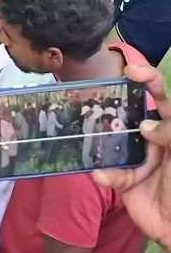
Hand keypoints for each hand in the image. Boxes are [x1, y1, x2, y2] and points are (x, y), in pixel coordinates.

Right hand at [93, 64, 170, 249]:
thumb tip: (145, 125)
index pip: (162, 100)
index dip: (149, 81)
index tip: (130, 71)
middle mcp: (153, 141)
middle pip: (131, 117)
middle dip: (114, 109)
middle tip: (96, 100)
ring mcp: (137, 160)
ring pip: (113, 143)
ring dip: (102, 143)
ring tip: (90, 138)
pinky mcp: (123, 182)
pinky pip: (109, 173)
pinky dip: (106, 175)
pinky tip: (102, 176)